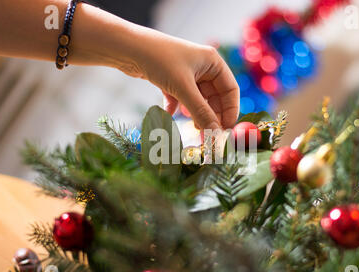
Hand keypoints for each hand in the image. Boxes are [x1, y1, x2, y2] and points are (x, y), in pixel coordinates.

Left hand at [116, 28, 239, 129]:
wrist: (127, 48)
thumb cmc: (159, 60)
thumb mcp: (183, 88)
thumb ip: (201, 112)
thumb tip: (215, 134)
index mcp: (213, 62)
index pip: (231, 90)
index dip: (231, 111)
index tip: (226, 130)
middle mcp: (202, 66)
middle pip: (215, 97)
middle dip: (212, 116)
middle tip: (209, 135)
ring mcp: (187, 73)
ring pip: (198, 99)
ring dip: (195, 114)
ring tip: (193, 127)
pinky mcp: (172, 79)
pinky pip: (181, 98)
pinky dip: (177, 107)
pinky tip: (168, 114)